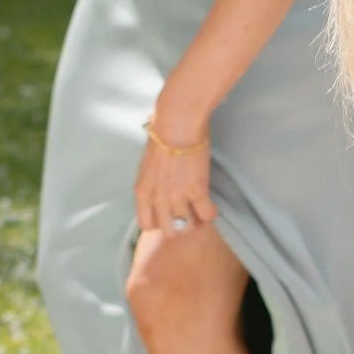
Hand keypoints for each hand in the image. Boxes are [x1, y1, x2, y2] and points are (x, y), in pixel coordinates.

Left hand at [134, 112, 215, 235]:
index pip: (146, 224)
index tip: (168, 217)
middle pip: (169, 230)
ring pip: (188, 226)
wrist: (177, 123)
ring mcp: (177, 197)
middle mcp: (157, 199)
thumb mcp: (147, 166)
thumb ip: (152, 184)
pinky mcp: (197, 192)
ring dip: (196, 222)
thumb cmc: (162, 136)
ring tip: (201, 212)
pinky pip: (207, 215)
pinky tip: (212, 207)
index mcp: (142, 192)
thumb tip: (160, 189)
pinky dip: (211, 214)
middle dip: (180, 226)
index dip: (159, 224)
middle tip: (188, 217)